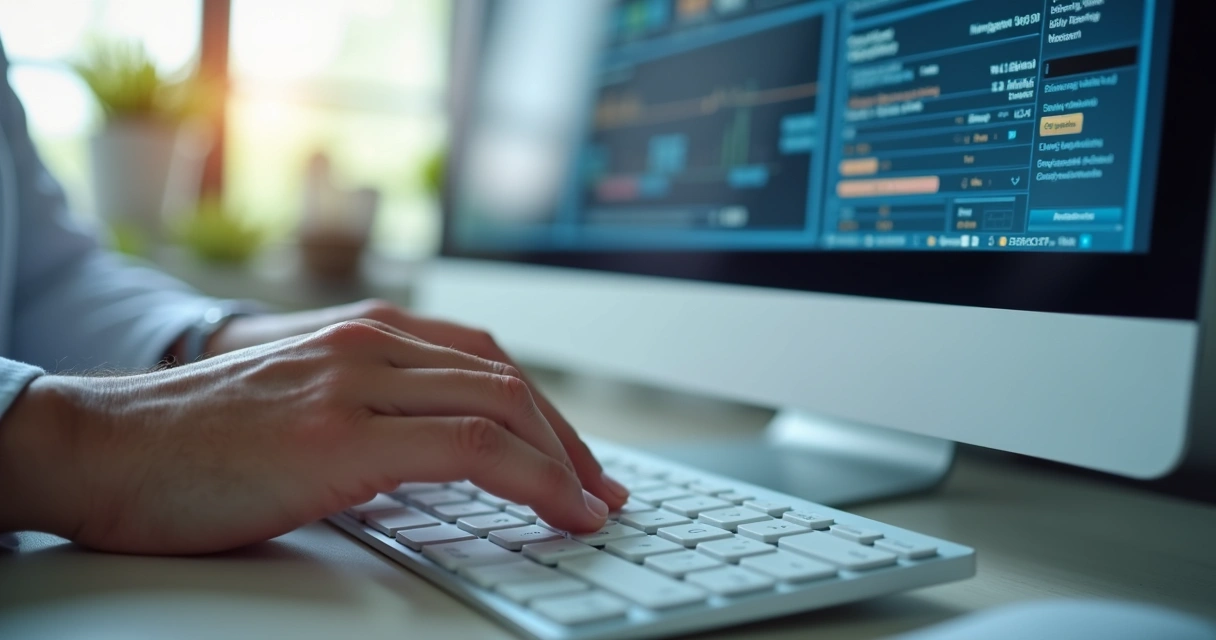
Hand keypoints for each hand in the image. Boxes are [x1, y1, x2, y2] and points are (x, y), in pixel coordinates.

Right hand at [0, 320, 612, 554]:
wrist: (102, 448)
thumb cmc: (195, 444)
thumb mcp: (304, 412)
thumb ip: (371, 417)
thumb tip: (436, 462)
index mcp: (361, 335)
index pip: (486, 359)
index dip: (545, 410)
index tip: (574, 458)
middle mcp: (368, 343)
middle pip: (507, 378)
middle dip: (566, 438)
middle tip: (599, 489)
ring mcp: (354, 383)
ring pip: (503, 405)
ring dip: (564, 460)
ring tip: (591, 508)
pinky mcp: (340, 435)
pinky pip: (473, 449)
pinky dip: (535, 479)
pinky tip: (559, 509)